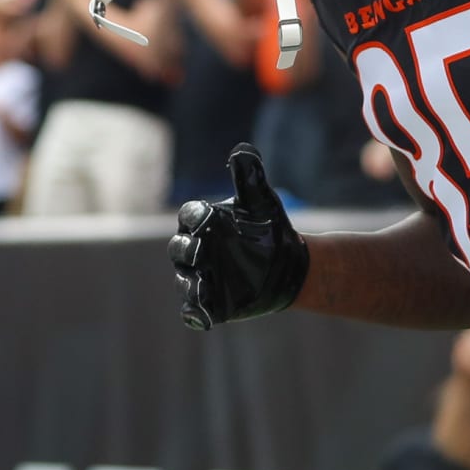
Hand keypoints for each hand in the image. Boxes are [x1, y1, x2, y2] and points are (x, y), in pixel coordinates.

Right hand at [170, 144, 309, 329]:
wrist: (290, 265)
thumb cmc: (268, 228)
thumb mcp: (262, 202)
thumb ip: (250, 178)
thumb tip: (243, 151)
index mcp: (203, 222)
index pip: (189, 215)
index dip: (195, 215)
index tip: (209, 215)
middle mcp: (195, 250)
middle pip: (178, 248)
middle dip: (188, 249)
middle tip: (204, 249)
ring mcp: (200, 277)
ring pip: (184, 281)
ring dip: (191, 284)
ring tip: (203, 286)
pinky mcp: (211, 303)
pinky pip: (193, 310)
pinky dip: (195, 314)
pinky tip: (204, 318)